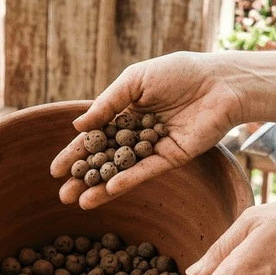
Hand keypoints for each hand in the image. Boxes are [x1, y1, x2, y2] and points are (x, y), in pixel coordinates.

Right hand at [50, 52, 246, 208]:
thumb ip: (108, 104)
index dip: (74, 153)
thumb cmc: (178, 73)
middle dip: (83, 177)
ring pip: (122, 170)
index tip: (55, 170)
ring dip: (101, 187)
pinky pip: (146, 171)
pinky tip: (109, 190)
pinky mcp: (172, 158)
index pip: (94, 137)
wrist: (220, 82)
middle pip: (104, 159)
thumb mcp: (135, 80)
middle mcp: (137, 133)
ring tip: (79, 202)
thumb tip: (77, 127)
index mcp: (126, 112)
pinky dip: (128, 180)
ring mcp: (153, 147)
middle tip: (62, 195)